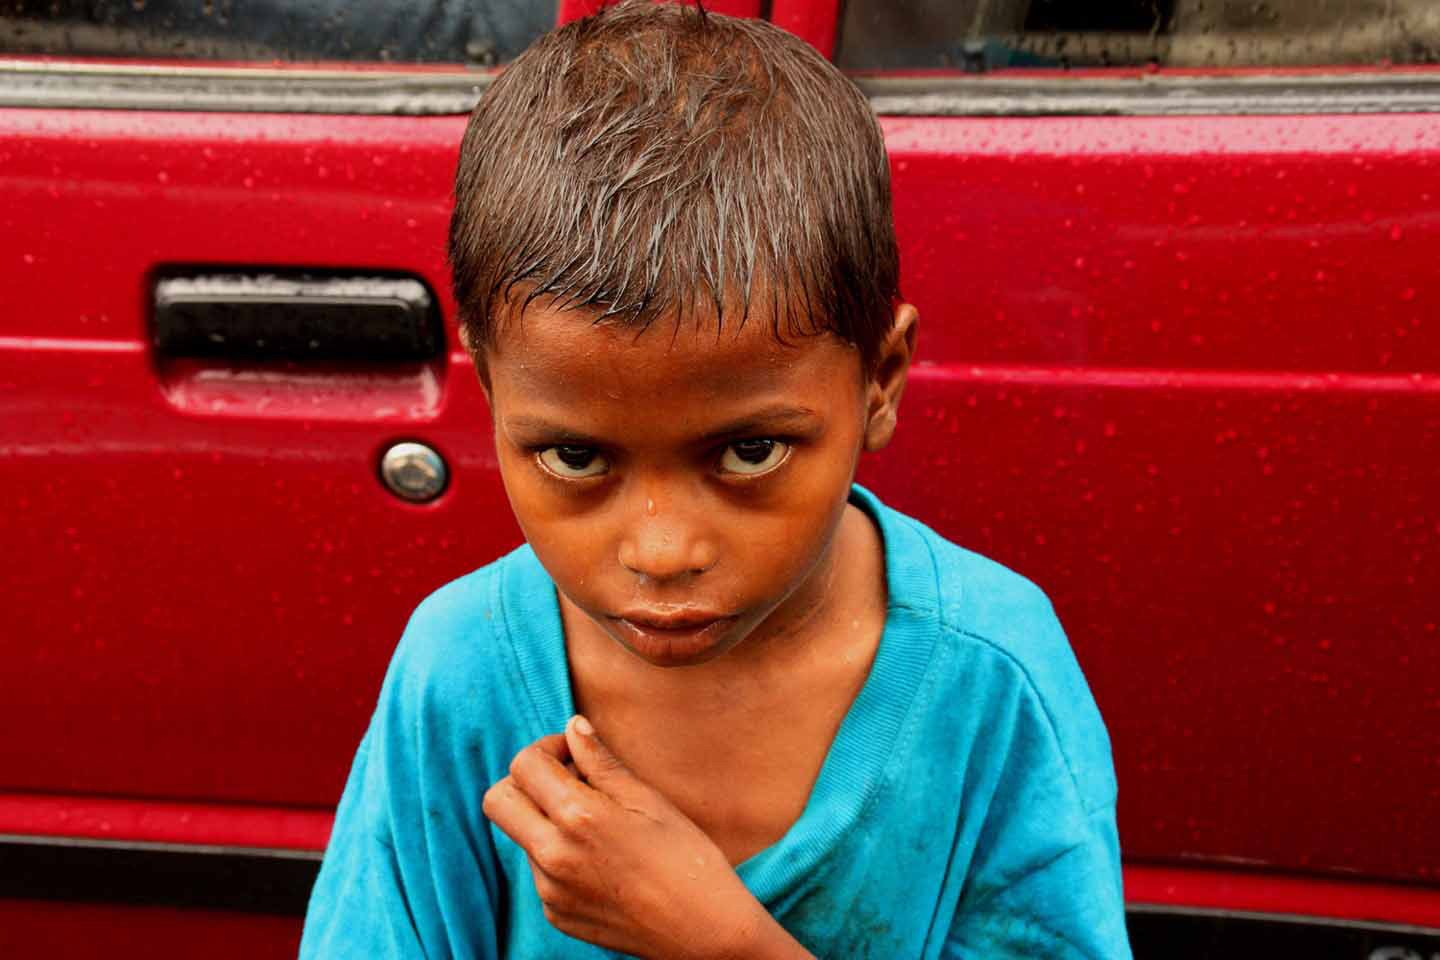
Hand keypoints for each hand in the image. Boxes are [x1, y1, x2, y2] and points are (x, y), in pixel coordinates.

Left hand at [482, 715, 810, 959]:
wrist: (703, 930)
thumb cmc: (686, 857)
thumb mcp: (647, 799)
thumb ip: (601, 761)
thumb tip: (573, 726)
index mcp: (577, 817)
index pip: (523, 765)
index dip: (546, 748)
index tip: (574, 752)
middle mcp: (552, 855)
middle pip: (497, 801)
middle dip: (524, 780)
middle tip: (565, 778)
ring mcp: (550, 890)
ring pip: (522, 836)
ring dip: (545, 819)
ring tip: (598, 825)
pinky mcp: (556, 914)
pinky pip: (540, 872)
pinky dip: (560, 855)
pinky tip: (602, 859)